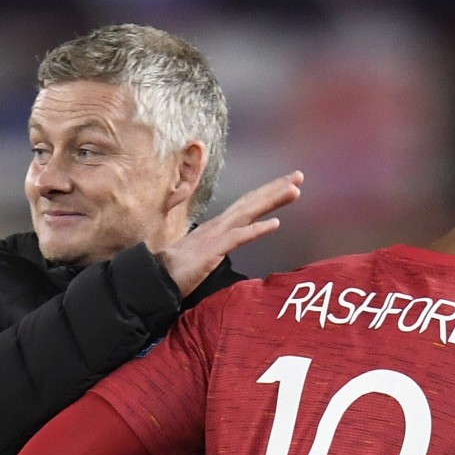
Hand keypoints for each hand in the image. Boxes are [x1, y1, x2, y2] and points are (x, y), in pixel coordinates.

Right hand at [157, 171, 302, 296]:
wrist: (156, 279)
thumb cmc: (178, 269)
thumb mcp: (204, 253)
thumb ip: (217, 245)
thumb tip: (227, 243)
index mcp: (217, 226)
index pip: (246, 206)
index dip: (267, 194)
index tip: (287, 185)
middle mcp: (218, 225)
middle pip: (251, 202)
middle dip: (275, 188)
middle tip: (298, 176)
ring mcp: (216, 236)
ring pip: (248, 213)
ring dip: (272, 201)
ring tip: (294, 190)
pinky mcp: (213, 250)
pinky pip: (238, 237)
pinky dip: (257, 229)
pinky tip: (275, 223)